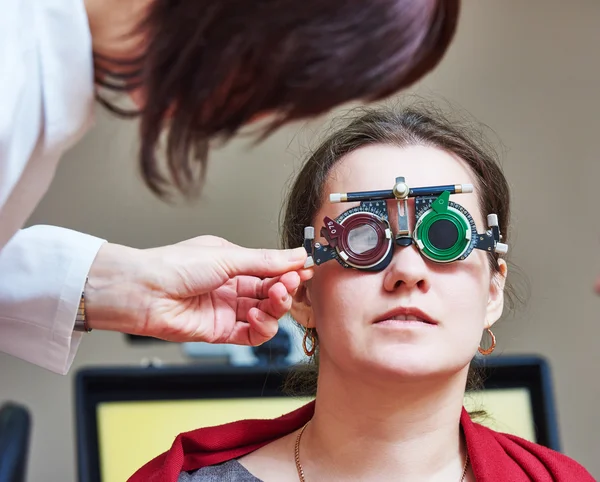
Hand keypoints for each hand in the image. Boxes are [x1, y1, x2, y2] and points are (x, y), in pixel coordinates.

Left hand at [84, 236, 312, 344]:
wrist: (142, 291)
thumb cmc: (173, 266)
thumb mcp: (226, 257)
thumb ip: (264, 261)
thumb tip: (296, 255)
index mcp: (233, 263)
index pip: (270, 269)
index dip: (289, 271)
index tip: (305, 270)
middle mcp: (232, 287)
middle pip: (271, 292)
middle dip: (285, 288)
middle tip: (290, 283)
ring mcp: (227, 311)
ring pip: (266, 314)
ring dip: (276, 308)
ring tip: (274, 297)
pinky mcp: (221, 333)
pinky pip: (252, 335)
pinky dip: (262, 328)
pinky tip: (257, 316)